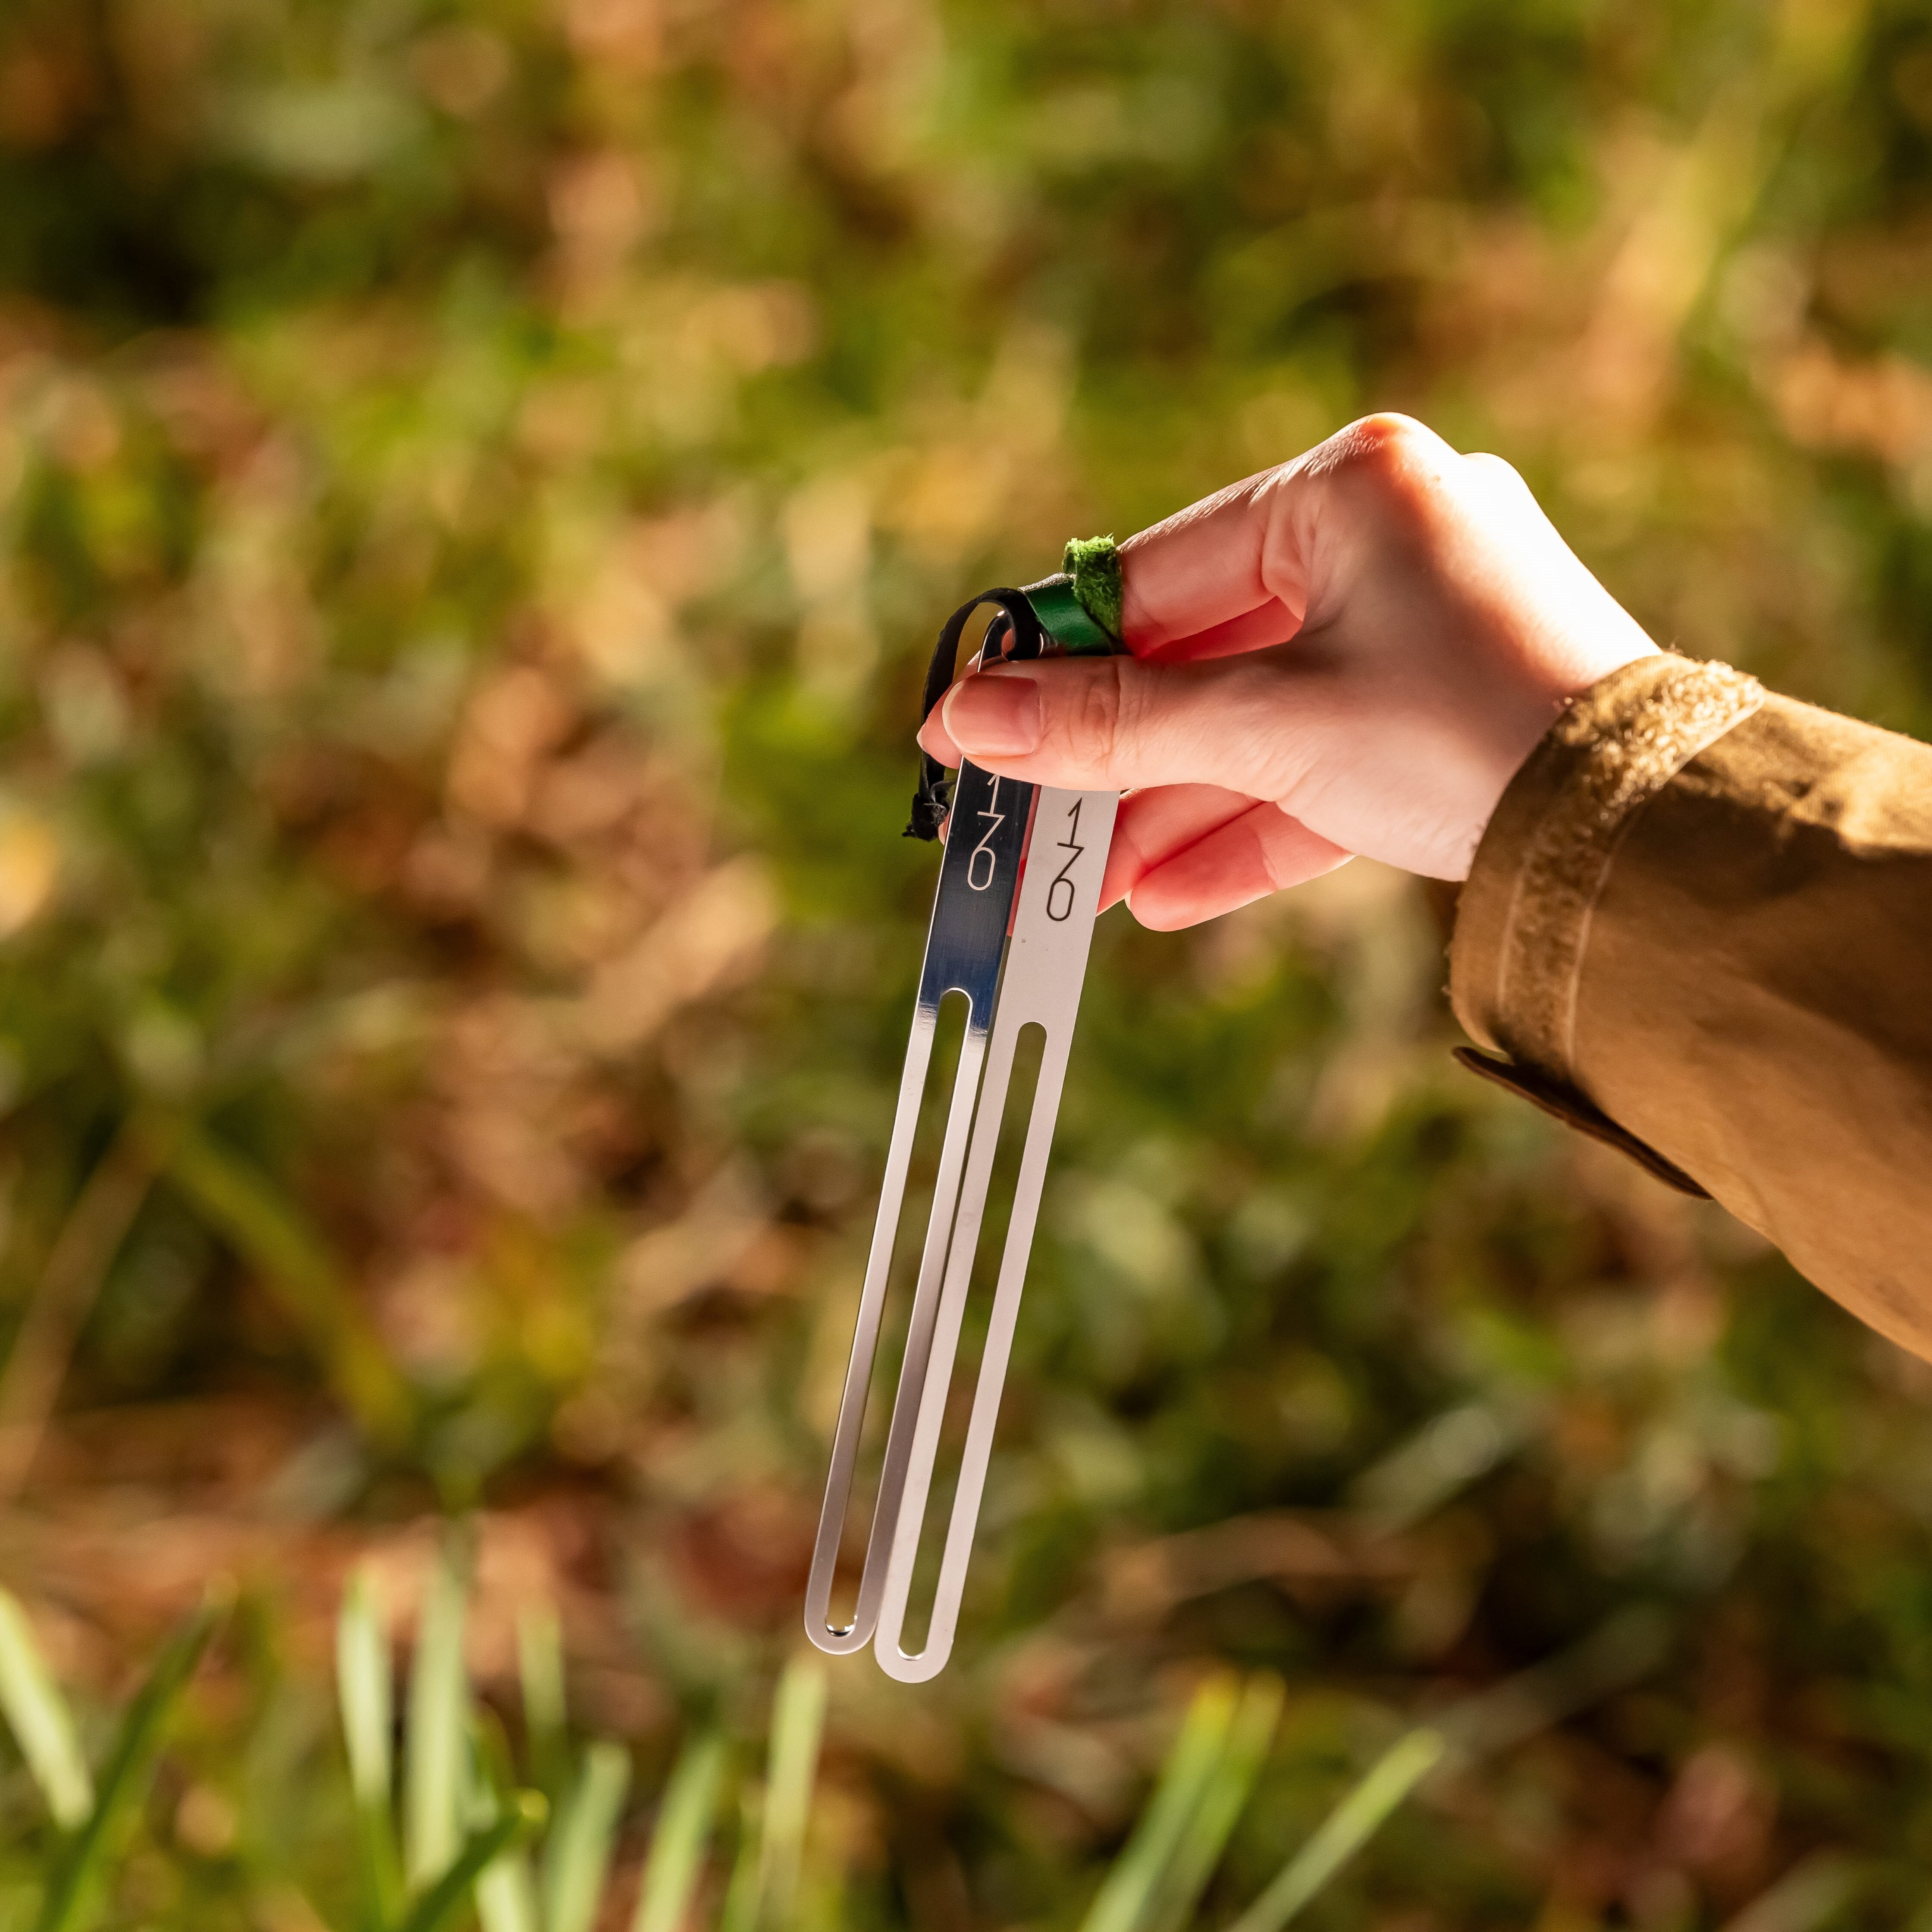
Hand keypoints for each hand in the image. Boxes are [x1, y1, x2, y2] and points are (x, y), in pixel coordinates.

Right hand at [917, 414, 1657, 927]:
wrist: (1648, 835)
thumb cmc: (1462, 733)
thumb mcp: (1265, 727)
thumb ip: (1112, 725)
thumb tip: (967, 721)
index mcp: (1348, 490)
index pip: (1157, 575)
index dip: (1055, 658)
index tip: (972, 722)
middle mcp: (1389, 536)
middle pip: (1205, 655)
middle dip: (1117, 760)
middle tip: (1028, 827)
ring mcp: (1425, 622)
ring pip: (1260, 717)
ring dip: (1175, 808)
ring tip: (1090, 887)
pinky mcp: (1447, 704)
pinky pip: (1323, 756)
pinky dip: (1254, 821)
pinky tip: (1170, 893)